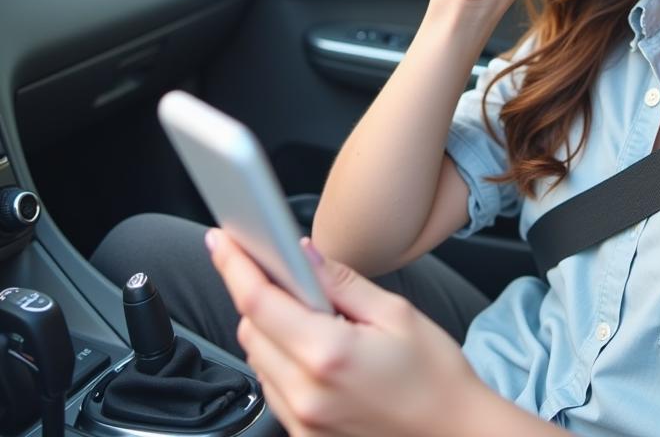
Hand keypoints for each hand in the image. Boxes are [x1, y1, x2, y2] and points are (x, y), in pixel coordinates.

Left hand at [208, 231, 487, 436]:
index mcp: (328, 354)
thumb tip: (304, 252)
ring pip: (257, 361)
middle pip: (250, 330)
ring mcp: (302, 423)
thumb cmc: (436, 376)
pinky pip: (274, 390)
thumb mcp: (397, 313)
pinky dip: (282, 362)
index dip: (235, 265)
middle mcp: (306, 394)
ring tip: (315, 319)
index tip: (222, 241)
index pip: (259, 301)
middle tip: (288, 274)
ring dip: (270, 330)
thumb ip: (342, 282)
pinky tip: (316, 352)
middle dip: (259, 295)